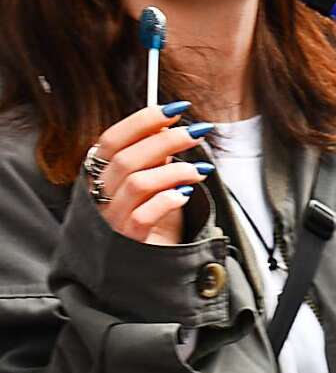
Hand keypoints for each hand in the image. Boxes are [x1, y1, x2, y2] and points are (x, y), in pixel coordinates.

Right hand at [89, 104, 210, 244]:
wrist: (144, 264)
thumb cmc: (150, 215)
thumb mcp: (150, 180)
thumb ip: (153, 156)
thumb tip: (169, 127)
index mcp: (99, 174)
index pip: (112, 140)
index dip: (143, 121)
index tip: (175, 109)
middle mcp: (98, 196)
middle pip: (126, 158)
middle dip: (167, 140)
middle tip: (197, 133)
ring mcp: (111, 221)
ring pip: (138, 184)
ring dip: (175, 170)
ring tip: (200, 170)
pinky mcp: (128, 242)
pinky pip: (145, 215)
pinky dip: (169, 200)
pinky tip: (185, 194)